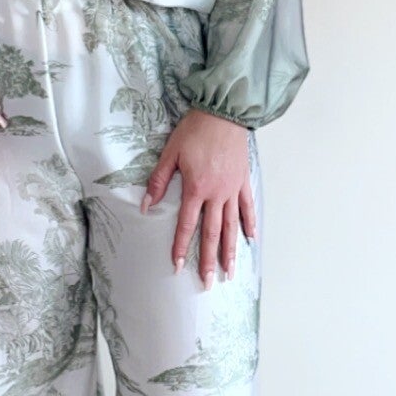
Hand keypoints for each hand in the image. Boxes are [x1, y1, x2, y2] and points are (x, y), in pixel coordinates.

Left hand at [141, 107, 255, 286]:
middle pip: (212, 234)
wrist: (223, 112)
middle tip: (207, 283)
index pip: (186, 225)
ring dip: (230, 252)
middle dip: (208, 261)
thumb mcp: (170, 153)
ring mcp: (232, 189)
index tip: (178, 266)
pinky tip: (249, 240)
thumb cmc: (195, 130)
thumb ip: (158, 181)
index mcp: (196, 188)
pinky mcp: (243, 181)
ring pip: (231, 227)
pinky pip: (247, 207)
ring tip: (229, 272)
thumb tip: (146, 205)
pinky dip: (249, 224)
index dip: (180, 246)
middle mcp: (217, 194)